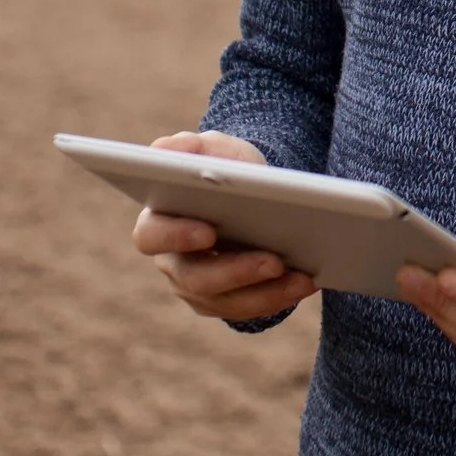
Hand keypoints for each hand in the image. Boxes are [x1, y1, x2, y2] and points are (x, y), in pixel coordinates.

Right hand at [130, 130, 317, 321]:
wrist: (257, 192)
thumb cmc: (229, 168)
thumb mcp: (215, 148)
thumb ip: (189, 147)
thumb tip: (167, 150)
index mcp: (159, 221)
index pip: (151, 236)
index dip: (175, 236)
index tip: (209, 231)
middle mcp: (173, 261)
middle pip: (194, 278)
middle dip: (235, 272)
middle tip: (273, 262)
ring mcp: (197, 287)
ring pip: (225, 301)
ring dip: (265, 292)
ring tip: (300, 277)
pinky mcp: (226, 301)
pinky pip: (249, 308)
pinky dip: (278, 297)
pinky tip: (304, 282)